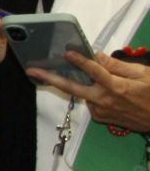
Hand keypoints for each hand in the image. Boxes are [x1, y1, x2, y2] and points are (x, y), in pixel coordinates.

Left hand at [30, 51, 149, 133]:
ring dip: (73, 83)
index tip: (67, 53)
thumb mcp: (143, 74)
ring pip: (82, 93)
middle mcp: (104, 100)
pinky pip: (91, 101)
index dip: (80, 61)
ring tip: (61, 70)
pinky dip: (89, 92)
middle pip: (72, 88)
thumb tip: (97, 55)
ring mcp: (100, 111)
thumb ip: (118, 66)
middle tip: (32, 71)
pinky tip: (94, 86)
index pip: (94, 71)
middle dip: (50, 79)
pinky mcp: (101, 117)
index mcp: (116, 87)